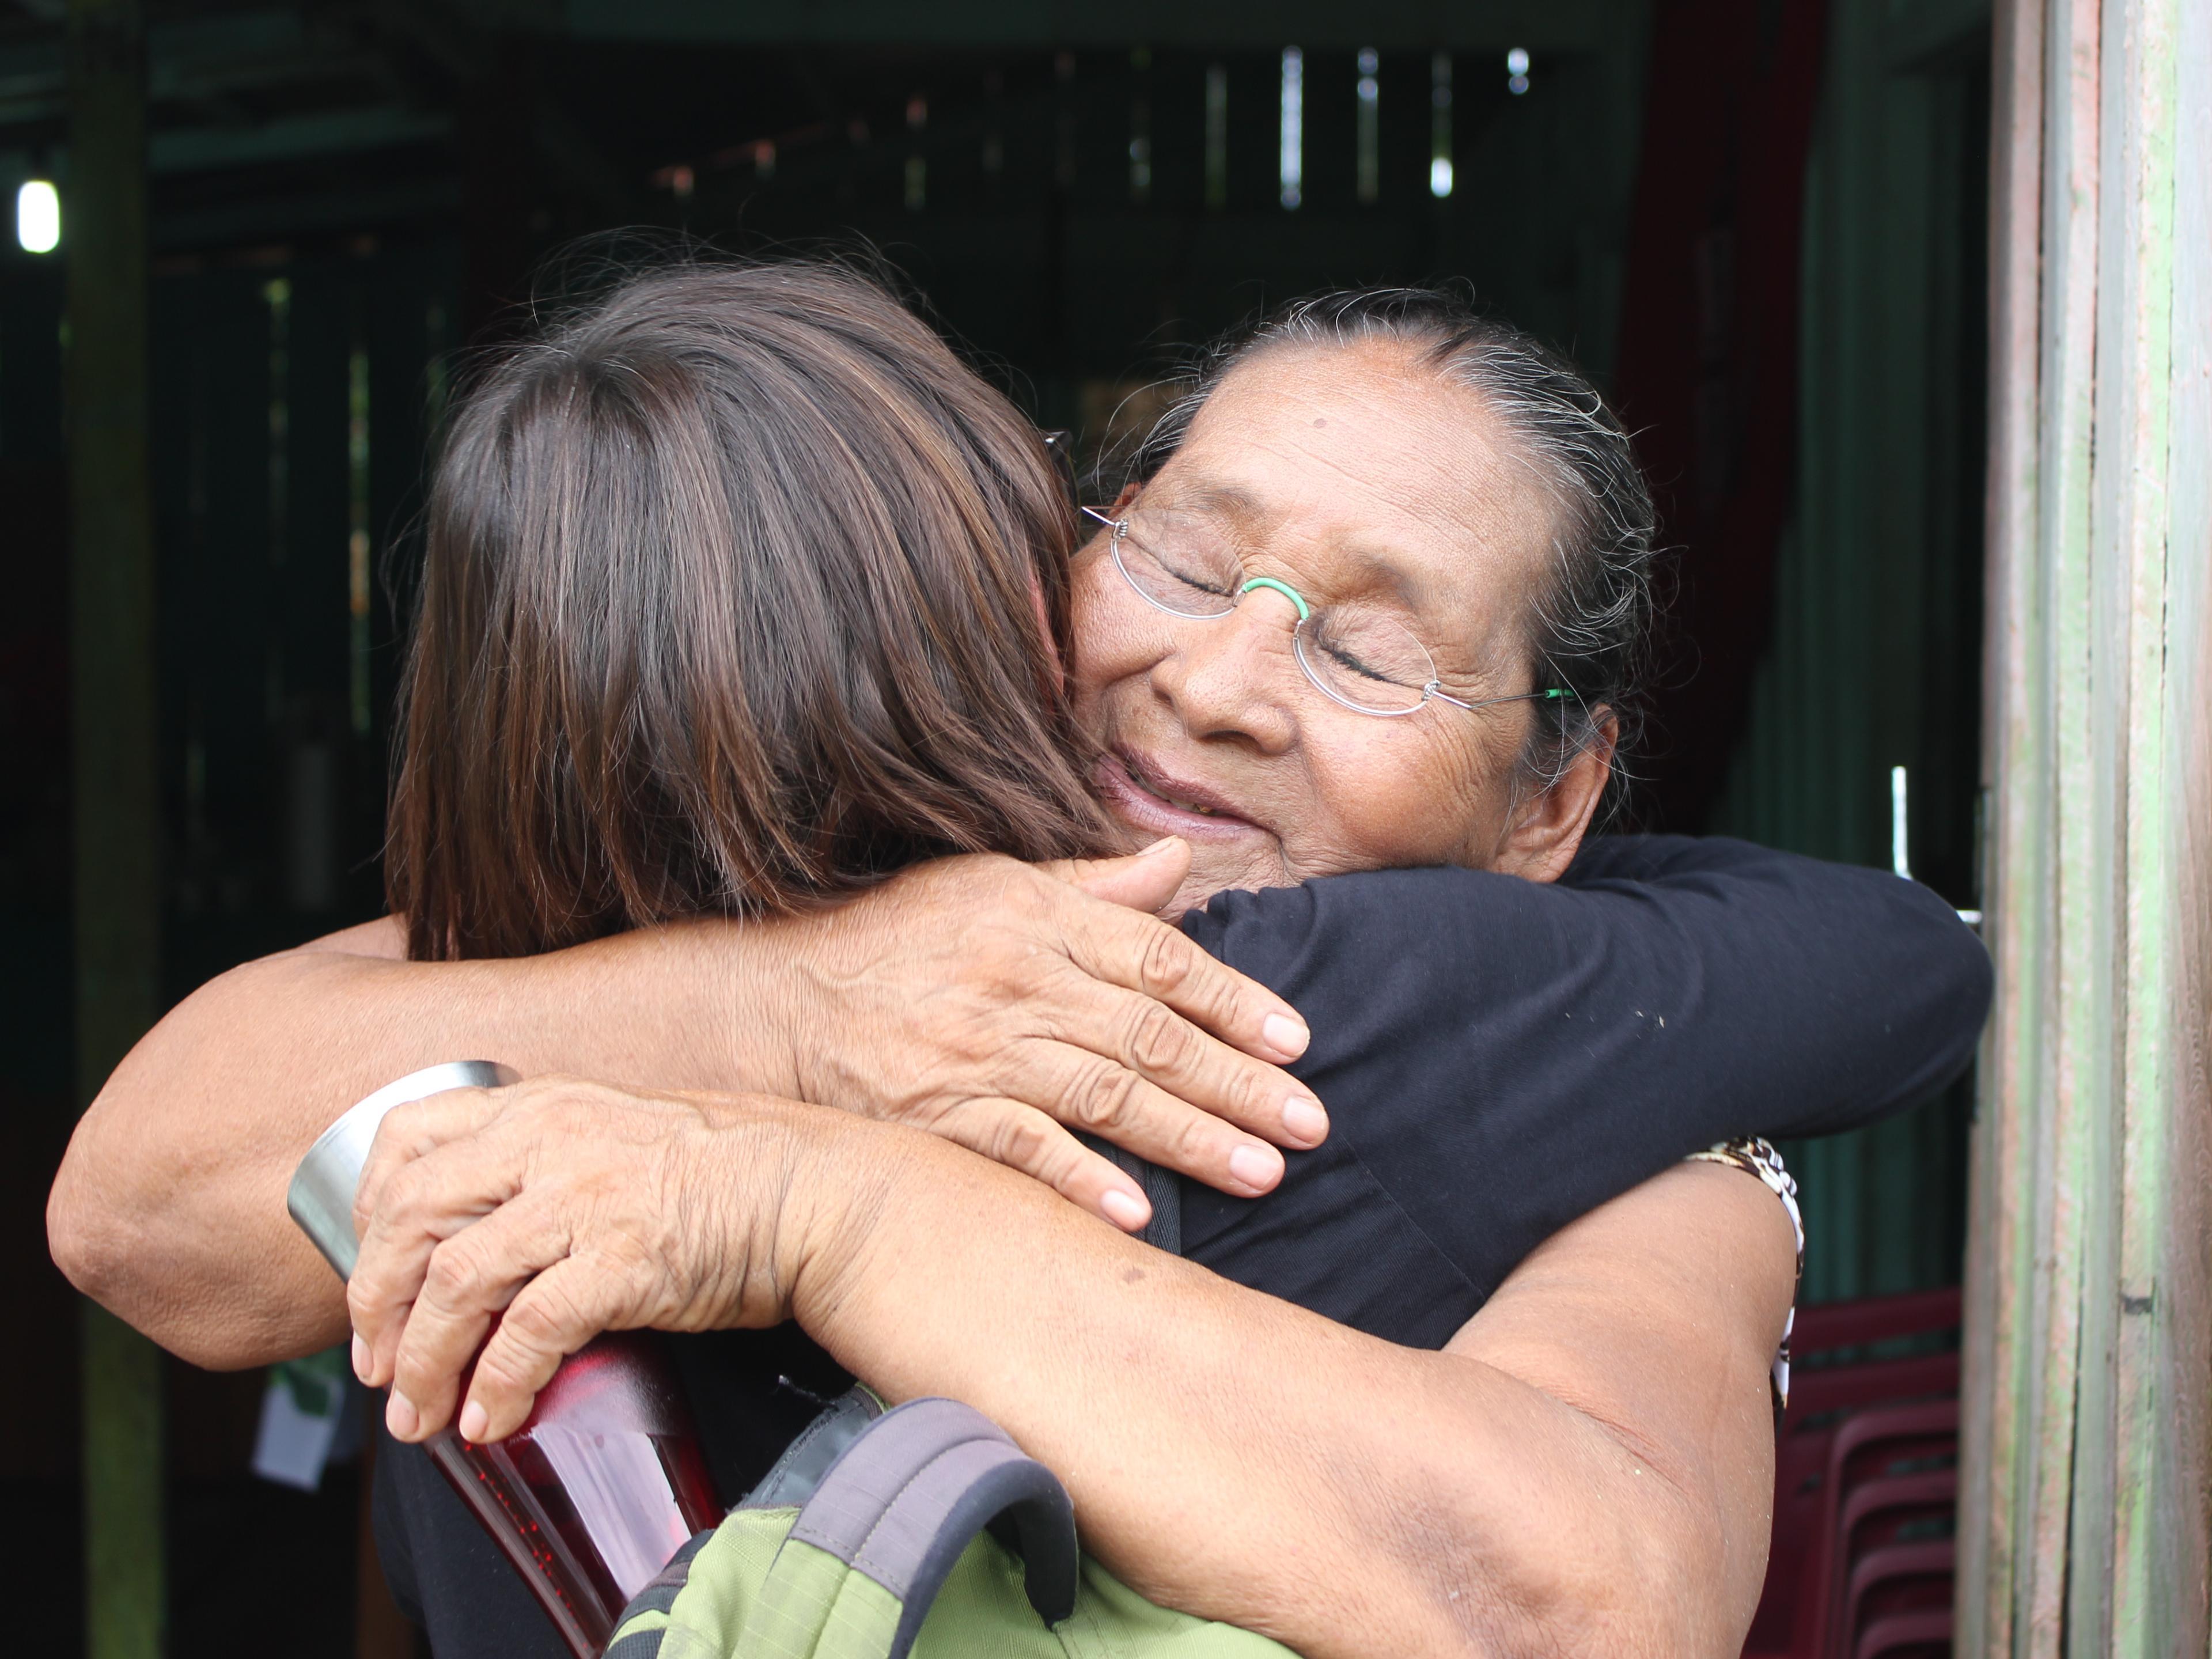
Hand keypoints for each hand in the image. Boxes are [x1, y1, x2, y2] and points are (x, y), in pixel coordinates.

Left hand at [346, 1075, 861, 1443]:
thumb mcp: (617, 1133)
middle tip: (378, 1367)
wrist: (815, 1195)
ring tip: (420, 1415)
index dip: (367, 1213)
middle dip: (376, 1304)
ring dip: (423, 1362)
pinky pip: (529, 1331)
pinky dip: (496, 1384)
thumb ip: (546, 1161)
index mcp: (543, 1104)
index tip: (373, 1274)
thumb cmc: (725, 1173)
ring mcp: (586, 1197)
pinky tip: (492, 1419)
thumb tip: (476, 1233)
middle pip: (411, 1217)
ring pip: (454, 1281)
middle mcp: (552, 1139)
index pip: (409, 1137)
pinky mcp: (624, 1259)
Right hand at [751, 838, 1325, 1229]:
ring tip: (1261, 1170)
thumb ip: (1089, 884)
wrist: (776, 1000)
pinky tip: (1139, 1213)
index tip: (1295, 1040)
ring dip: (1190, 1137)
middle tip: (1309, 1122)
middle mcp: (1017, 983)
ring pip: (1105, 1097)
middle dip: (1239, 1082)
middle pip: (1149, 1035)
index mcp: (1037, 919)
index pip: (1160, 958)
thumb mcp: (989, 884)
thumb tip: (1174, 862)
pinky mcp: (938, 1118)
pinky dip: (1082, 1181)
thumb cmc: (894, 938)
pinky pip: (1022, 1151)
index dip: (1234, 1001)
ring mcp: (977, 1054)